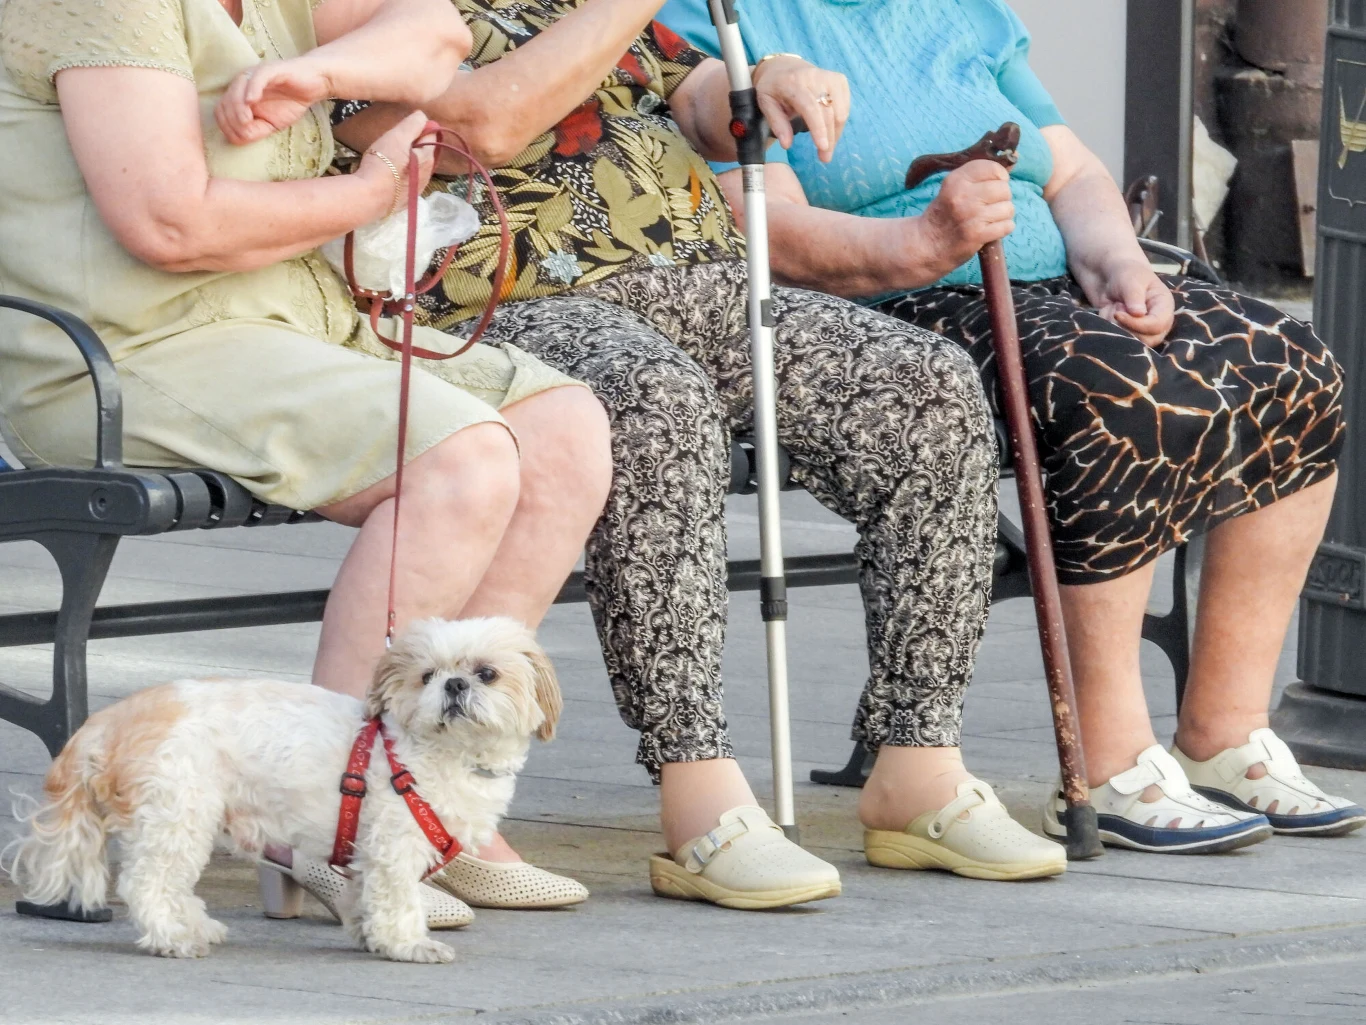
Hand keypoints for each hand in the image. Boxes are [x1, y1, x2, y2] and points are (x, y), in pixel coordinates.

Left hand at [215, 57, 331, 145]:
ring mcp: (255, 75)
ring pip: (235, 93)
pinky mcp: (270, 70)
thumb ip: (255, 129)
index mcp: (239, 95)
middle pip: (225, 104)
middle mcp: (242, 83)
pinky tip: (252, 102)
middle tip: (247, 129)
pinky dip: (251, 91)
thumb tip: (238, 138)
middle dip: (233, 121)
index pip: (221, 111)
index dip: (227, 127)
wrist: (314, 83)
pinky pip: (255, 79)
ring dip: (238, 110)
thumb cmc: (292, 101)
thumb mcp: (271, 123)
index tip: (243, 136)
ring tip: (248, 120)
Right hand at [358, 111, 437, 215]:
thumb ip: (412, 124)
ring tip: (389, 158)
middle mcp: (428, 174)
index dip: (418, 128)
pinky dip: (401, 174)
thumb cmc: (383, 163)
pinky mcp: (407, 198)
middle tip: (393, 142)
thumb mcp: (397, 137)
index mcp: (428, 158)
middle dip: (412, 144)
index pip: (431, 134)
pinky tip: (389, 174)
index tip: (402, 129)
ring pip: (416, 166)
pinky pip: (408, 180)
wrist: (370, 197)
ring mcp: (418, 188)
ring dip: (406, 159)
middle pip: (424, 151)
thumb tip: (423, 116)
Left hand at [752, 57, 848, 162]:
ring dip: (836, 133)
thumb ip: (777, 123)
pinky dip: (839, 122)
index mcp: (793, 83)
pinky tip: (830, 131)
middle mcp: (814, 77)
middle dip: (829, 138)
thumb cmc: (773, 89)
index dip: (818, 128)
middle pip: (828, 112)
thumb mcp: (766, 103)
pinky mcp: (839, 80)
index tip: (823, 147)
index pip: (810, 107)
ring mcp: (829, 77)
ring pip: (840, 110)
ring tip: (827, 148)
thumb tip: (787, 144)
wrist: (784, 67)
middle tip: (825, 157)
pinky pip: (845, 106)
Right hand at [915, 161, 1014, 277]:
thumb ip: (981, 175)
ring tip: (989, 220)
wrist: (927, 244)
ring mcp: (970, 215)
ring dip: (1003, 215)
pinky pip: (1006, 226)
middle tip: (990, 206)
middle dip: (1002, 198)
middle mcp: (962, 195)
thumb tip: (1014, 160)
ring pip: (1008, 208)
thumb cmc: (945, 214)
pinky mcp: (976, 235)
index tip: (995, 184)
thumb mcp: (955, 188)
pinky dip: (1003, 229)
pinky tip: (991, 230)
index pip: (992, 168)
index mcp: (956, 180)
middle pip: (1004, 189)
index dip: (1000, 176)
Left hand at [1090, 260, 1174, 346]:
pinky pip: (1118, 340)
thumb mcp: (1130, 279)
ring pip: (1131, 342)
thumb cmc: (1125, 274)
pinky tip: (1110, 313)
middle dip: (1126, 328)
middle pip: (1147, 340)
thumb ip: (1134, 295)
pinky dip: (1109, 328)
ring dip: (1116, 327)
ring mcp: (1143, 330)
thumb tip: (1138, 314)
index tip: (1118, 314)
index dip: (1137, 324)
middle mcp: (1157, 321)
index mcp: (1164, 306)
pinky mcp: (1129, 334)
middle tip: (1116, 308)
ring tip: (1114, 307)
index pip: (1158, 325)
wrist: (1109, 277)